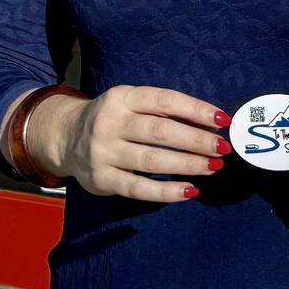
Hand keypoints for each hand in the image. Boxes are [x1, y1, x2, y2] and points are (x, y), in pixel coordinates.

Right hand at [31, 84, 227, 203]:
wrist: (65, 137)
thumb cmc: (113, 118)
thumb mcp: (130, 103)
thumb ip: (162, 111)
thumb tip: (209, 124)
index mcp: (122, 97)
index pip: (164, 100)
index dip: (195, 109)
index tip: (222, 120)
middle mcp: (110, 122)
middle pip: (160, 132)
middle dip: (196, 140)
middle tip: (222, 148)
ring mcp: (104, 152)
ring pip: (152, 160)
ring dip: (187, 164)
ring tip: (212, 166)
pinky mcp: (102, 179)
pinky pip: (139, 188)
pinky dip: (167, 191)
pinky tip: (189, 190)